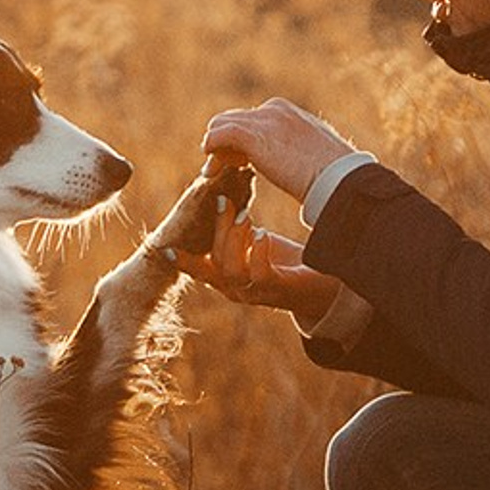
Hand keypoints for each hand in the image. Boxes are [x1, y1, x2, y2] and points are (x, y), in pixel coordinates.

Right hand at [176, 209, 339, 323]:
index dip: (182, 258)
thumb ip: (236, 227)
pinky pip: (258, 274)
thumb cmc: (285, 261)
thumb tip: (221, 196)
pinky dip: (257, 251)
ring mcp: (254, 293)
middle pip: (213, 262)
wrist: (323, 284)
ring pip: (230, 269)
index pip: (198, 269)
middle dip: (216, 229)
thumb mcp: (254, 241)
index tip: (165, 247)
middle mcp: (235, 289)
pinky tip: (262, 234)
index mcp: (226, 278)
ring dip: (234, 238)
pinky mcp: (276, 290)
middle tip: (224, 201)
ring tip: (246, 215)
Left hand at [200, 99, 356, 203]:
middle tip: (220, 168)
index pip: (250, 118)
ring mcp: (262, 121)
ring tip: (214, 172)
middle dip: (224, 143)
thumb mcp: (314, 151)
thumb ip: (297, 147)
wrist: (337, 178)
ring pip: (220, 126)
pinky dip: (211, 148)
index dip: (239, 141)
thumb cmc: (332, 174)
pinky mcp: (252, 136)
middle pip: (232, 119)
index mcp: (286, 111)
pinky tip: (211, 169)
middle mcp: (272, 109)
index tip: (239, 162)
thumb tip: (295, 159)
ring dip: (215, 150)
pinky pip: (218, 136)